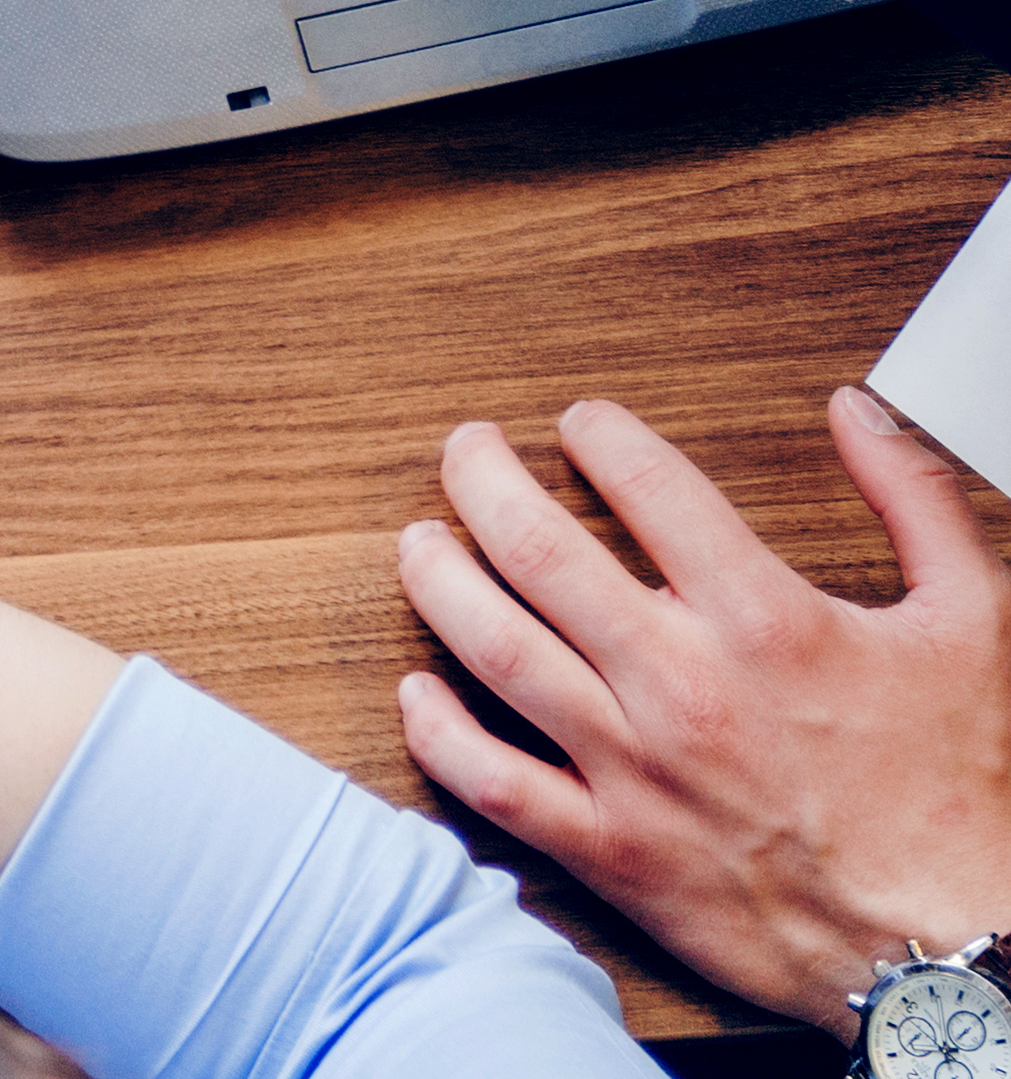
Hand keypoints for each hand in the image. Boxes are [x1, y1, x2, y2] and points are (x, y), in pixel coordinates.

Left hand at [396, 390, 1010, 1033]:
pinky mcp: (619, 855)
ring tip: (422, 543)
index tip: (580, 424)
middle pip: (537, 547)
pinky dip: (439, 733)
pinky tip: (419, 693)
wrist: (969, 961)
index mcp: (765, 622)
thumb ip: (916, 502)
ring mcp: (641, 773)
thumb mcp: (973, 627)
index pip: (645, 482)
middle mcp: (685, 686)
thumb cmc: (965, 797)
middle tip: (466, 450)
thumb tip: (856, 412)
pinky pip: (496, 786)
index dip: (597, 431)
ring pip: (497, 650)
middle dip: (481, 476)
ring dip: (439, 582)